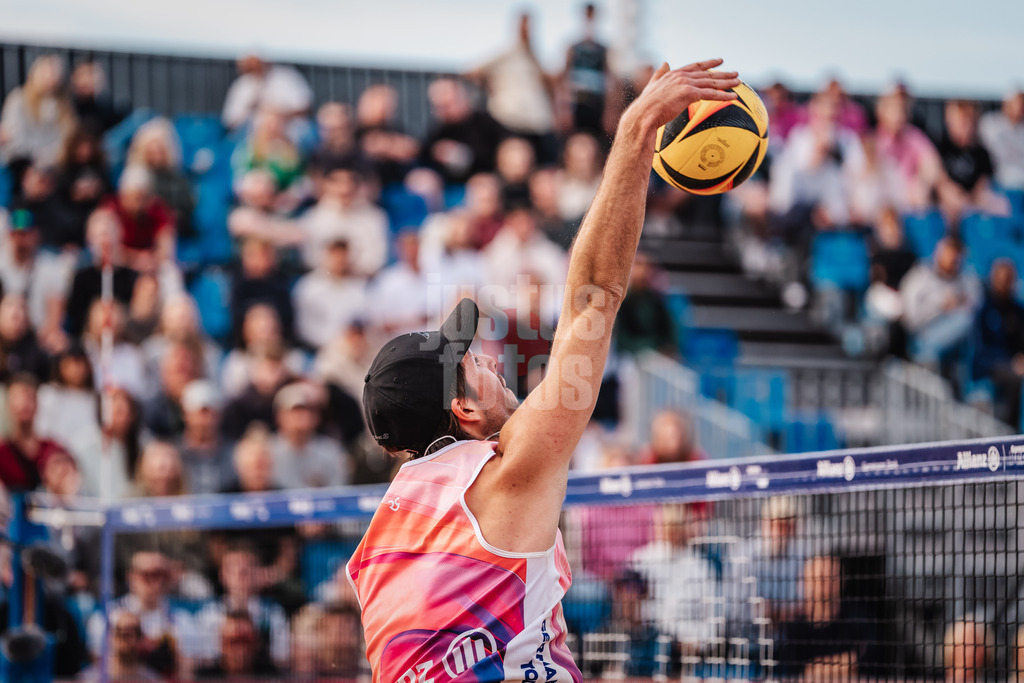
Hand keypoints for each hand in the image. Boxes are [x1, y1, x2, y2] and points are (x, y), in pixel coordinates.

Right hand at [623, 59, 739, 132]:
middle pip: (707, 73)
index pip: (695, 66)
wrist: (643, 115)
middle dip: (723, 72)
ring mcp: (686, 83)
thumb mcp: (652, 85)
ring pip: (712, 82)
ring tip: (739, 82)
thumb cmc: (645, 105)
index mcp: (673, 74)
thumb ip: (659, 74)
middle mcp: (681, 76)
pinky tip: (734, 97)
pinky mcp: (690, 93)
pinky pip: (711, 94)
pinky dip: (724, 95)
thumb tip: (664, 63)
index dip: (709, 63)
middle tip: (736, 73)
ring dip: (727, 82)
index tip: (720, 61)